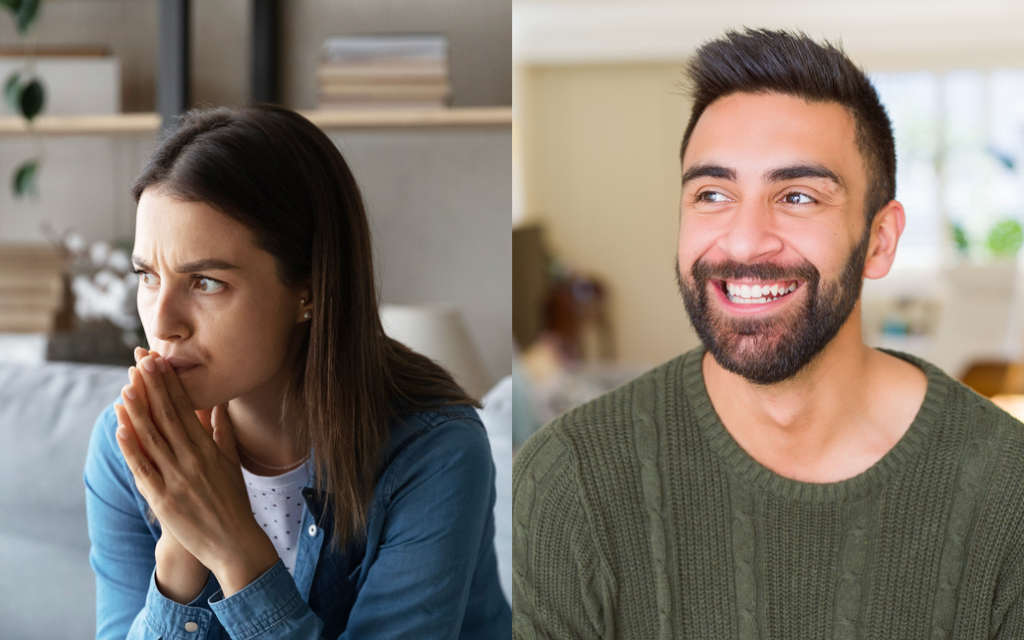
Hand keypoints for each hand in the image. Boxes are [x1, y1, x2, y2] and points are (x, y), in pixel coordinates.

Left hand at [114, 348, 277, 596]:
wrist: (234, 541)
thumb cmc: (234, 501)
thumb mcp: (232, 461)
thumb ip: (222, 432)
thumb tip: (220, 405)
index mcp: (209, 448)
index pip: (186, 409)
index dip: (170, 384)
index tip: (159, 362)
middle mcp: (193, 460)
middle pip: (168, 417)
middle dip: (153, 388)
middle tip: (141, 361)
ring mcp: (176, 479)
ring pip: (152, 439)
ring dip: (137, 411)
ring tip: (126, 387)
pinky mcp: (163, 498)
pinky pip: (143, 469)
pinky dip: (131, 448)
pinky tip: (121, 429)